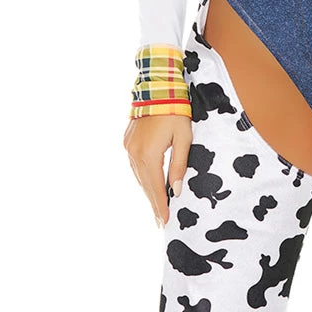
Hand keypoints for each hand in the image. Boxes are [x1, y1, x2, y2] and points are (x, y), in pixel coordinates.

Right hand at [123, 114, 192, 228]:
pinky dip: (142, 176)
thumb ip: (179, 166)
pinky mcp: (127, 141)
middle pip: (145, 186)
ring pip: (139, 176)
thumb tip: (176, 191)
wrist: (158, 90)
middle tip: (160, 221)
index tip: (165, 221)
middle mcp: (135, 154)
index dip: (161, 206)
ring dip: (147, 191)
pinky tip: (148, 184)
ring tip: (155, 206)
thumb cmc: (176, 114)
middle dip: (153, 204)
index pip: (156, 188)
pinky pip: (135, 165)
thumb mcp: (184, 139)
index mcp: (150, 155)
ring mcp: (129, 148)